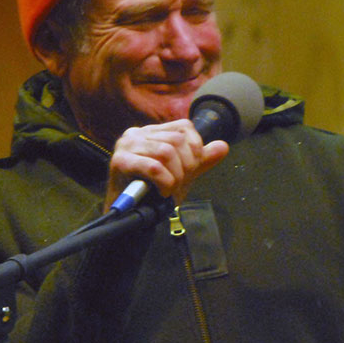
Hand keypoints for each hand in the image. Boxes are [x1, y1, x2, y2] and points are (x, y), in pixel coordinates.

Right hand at [104, 119, 228, 209]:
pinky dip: (164, 182)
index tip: (191, 169)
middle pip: (176, 140)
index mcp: (152, 132)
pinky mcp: (119, 161)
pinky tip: (162, 191)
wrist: (130, 215)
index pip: (184, 127)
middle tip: (180, 183)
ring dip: (175, 176)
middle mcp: (137, 133)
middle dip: (186, 166)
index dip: (195, 148)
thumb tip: (224, 146)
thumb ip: (200, 160)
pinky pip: (153, 167)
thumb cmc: (153, 192)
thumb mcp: (181, 173)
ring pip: (166, 152)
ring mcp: (126, 146)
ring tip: (170, 188)